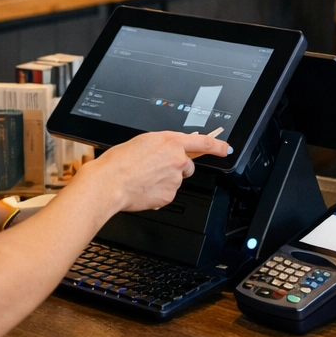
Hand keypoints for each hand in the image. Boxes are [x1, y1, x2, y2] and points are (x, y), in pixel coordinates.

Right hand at [78, 131, 229, 212]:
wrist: (109, 183)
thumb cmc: (119, 162)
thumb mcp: (142, 142)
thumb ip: (162, 145)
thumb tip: (168, 151)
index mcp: (170, 141)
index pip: (203, 142)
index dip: (217, 145)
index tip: (226, 148)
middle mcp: (177, 159)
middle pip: (187, 166)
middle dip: (176, 168)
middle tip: (155, 170)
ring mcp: (175, 178)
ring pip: (175, 180)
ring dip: (164, 181)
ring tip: (143, 179)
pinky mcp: (169, 195)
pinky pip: (167, 194)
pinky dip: (158, 193)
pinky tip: (144, 189)